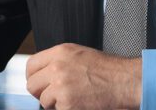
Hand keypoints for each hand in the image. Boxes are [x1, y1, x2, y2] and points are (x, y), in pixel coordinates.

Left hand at [26, 43, 141, 109]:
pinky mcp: (66, 103)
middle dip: (41, 92)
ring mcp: (60, 86)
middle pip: (32, 84)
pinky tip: (78, 103)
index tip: (39, 82)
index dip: (33, 76)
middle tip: (53, 94)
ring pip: (43, 100)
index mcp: (60, 52)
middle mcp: (57, 67)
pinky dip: (65, 109)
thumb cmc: (108, 69)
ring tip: (71, 98)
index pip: (31, 65)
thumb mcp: (80, 54)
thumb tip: (44, 72)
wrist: (124, 82)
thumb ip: (59, 60)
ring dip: (54, 103)